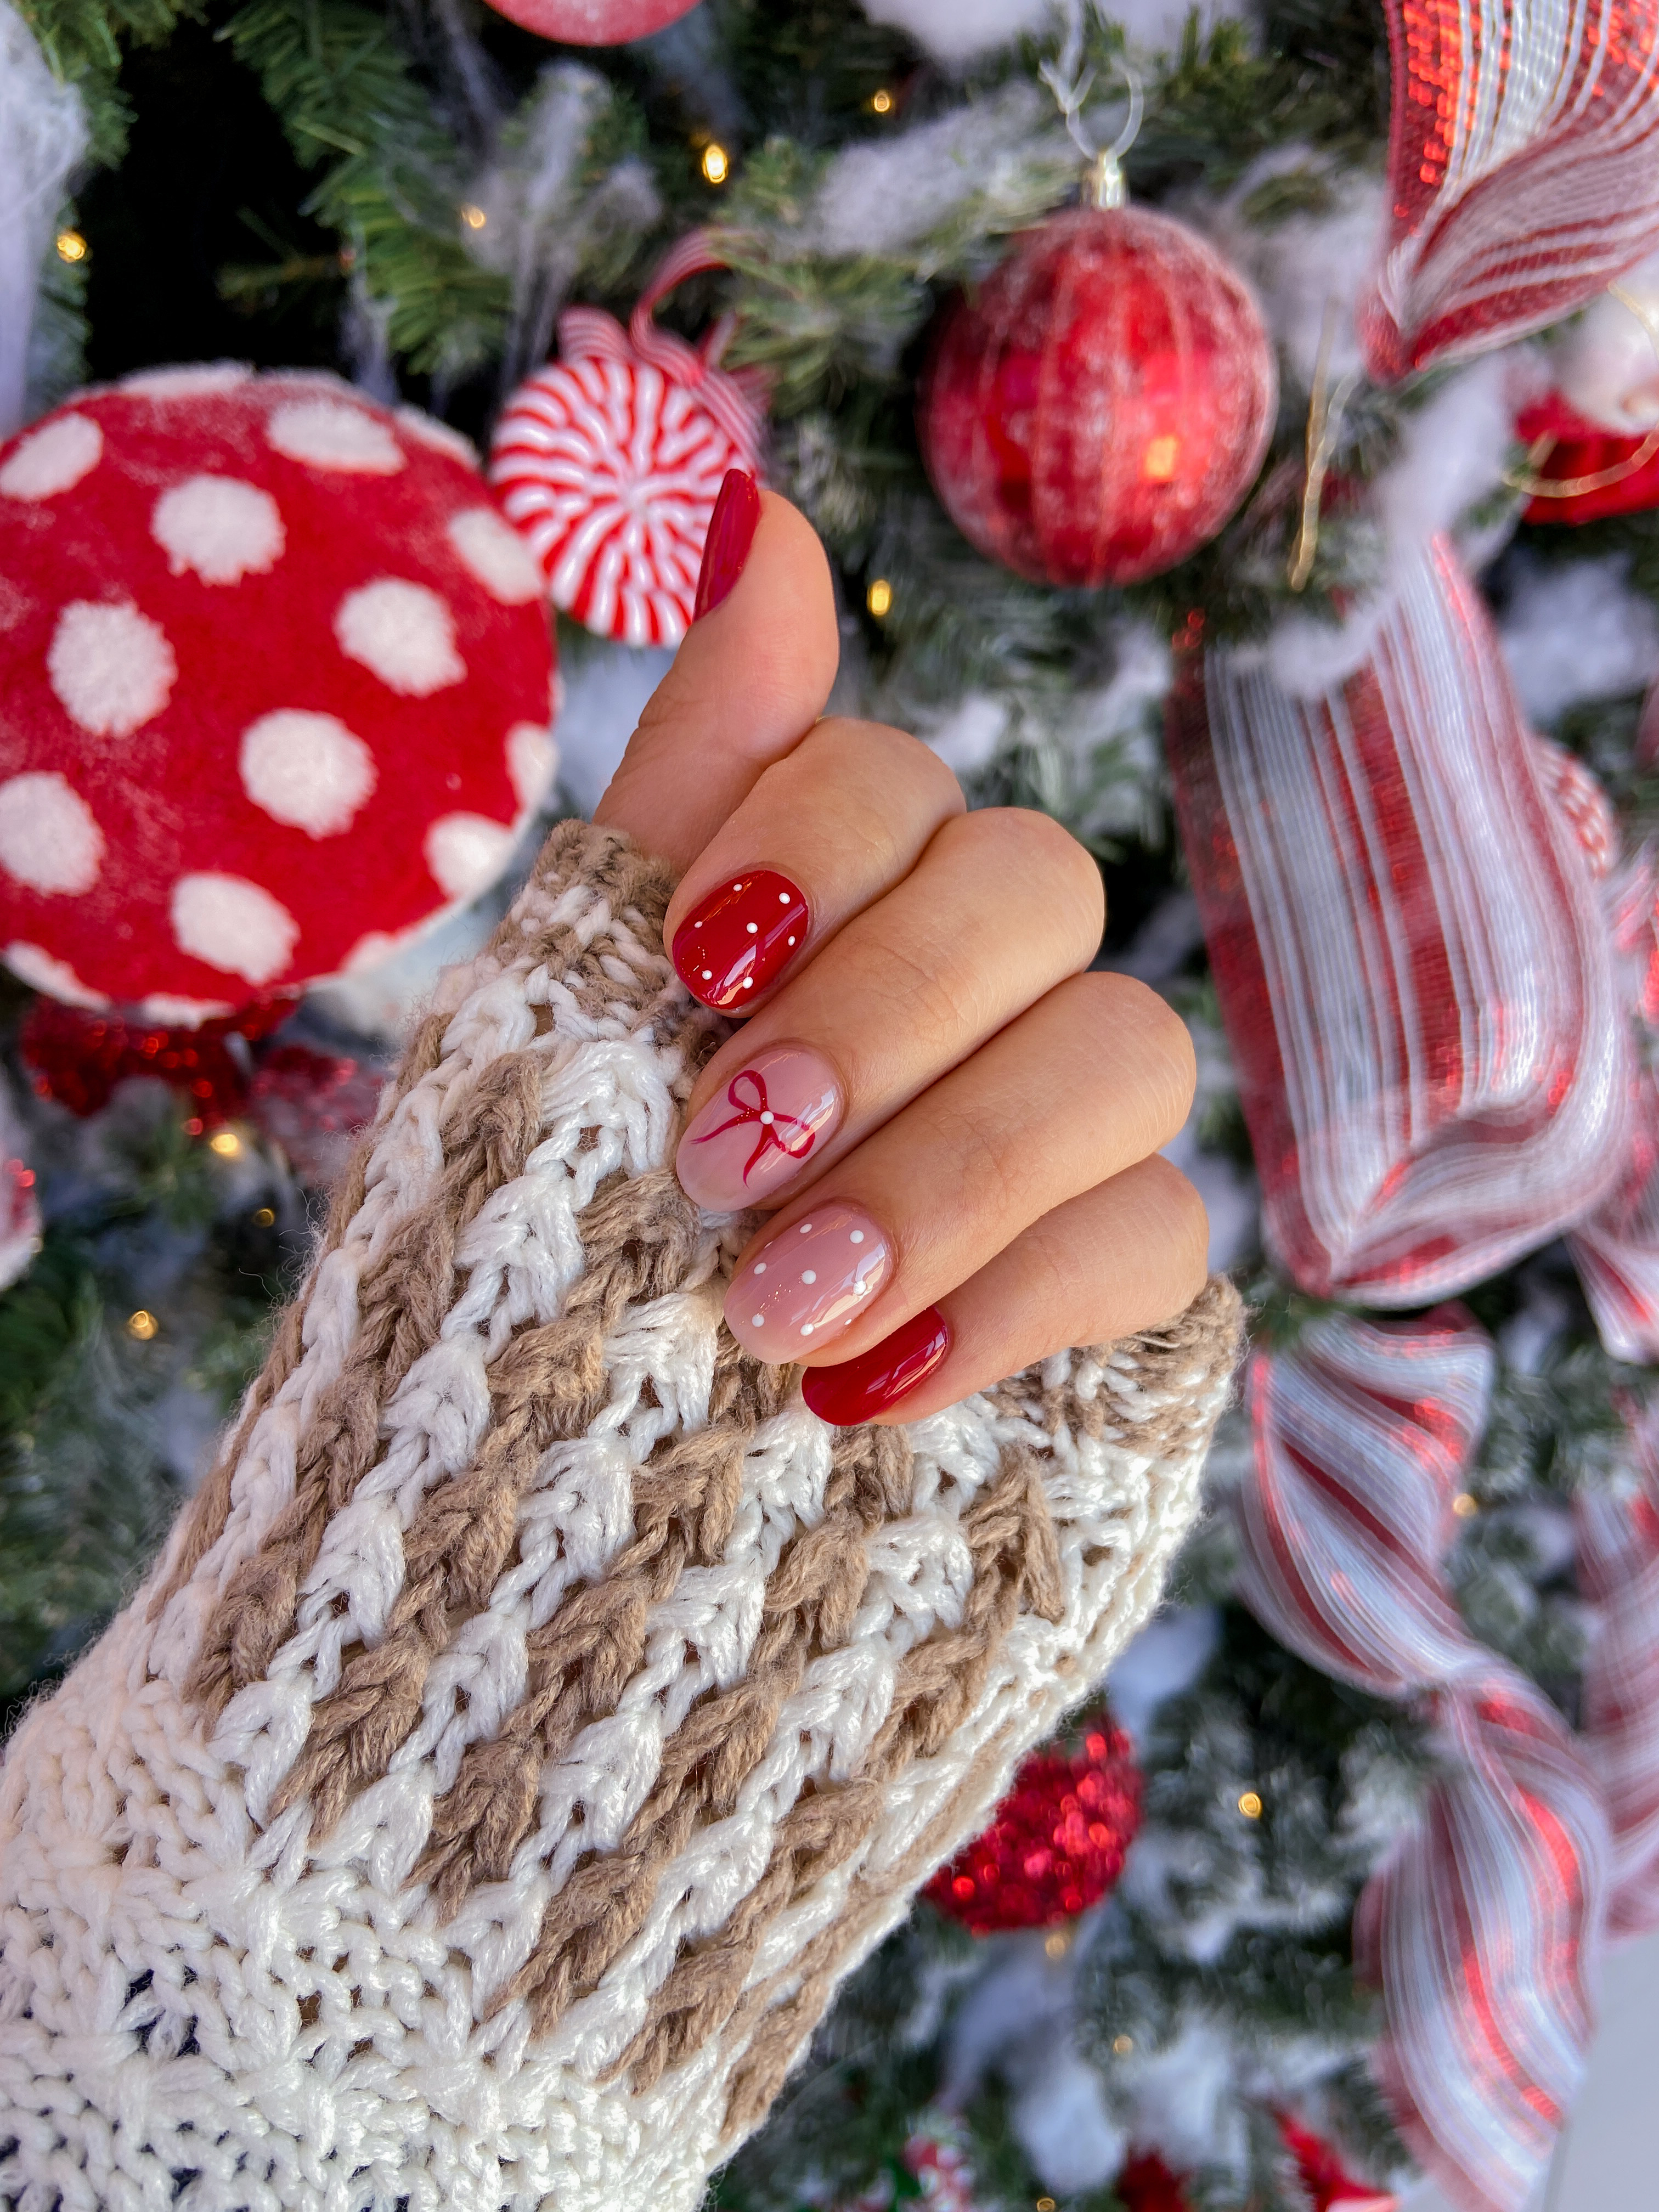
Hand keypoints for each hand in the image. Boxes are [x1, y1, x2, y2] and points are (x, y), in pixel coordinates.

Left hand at [593, 472, 1206, 1422]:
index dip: (814, 836)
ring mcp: (1052, 1138)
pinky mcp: (1111, 1287)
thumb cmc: (546, 1241)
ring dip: (952, 1168)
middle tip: (726, 1155)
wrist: (540, 1517)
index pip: (891, 777)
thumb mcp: (570, 1003)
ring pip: (1129, 1053)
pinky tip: (874, 1388)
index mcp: (820, 910)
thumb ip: (689, 779)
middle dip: (884, 1009)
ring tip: (781, 1310)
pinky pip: (1159, 1243)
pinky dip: (1015, 1302)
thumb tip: (740, 494)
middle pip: (1033, 887)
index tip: (690, 962)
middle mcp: (957, 993)